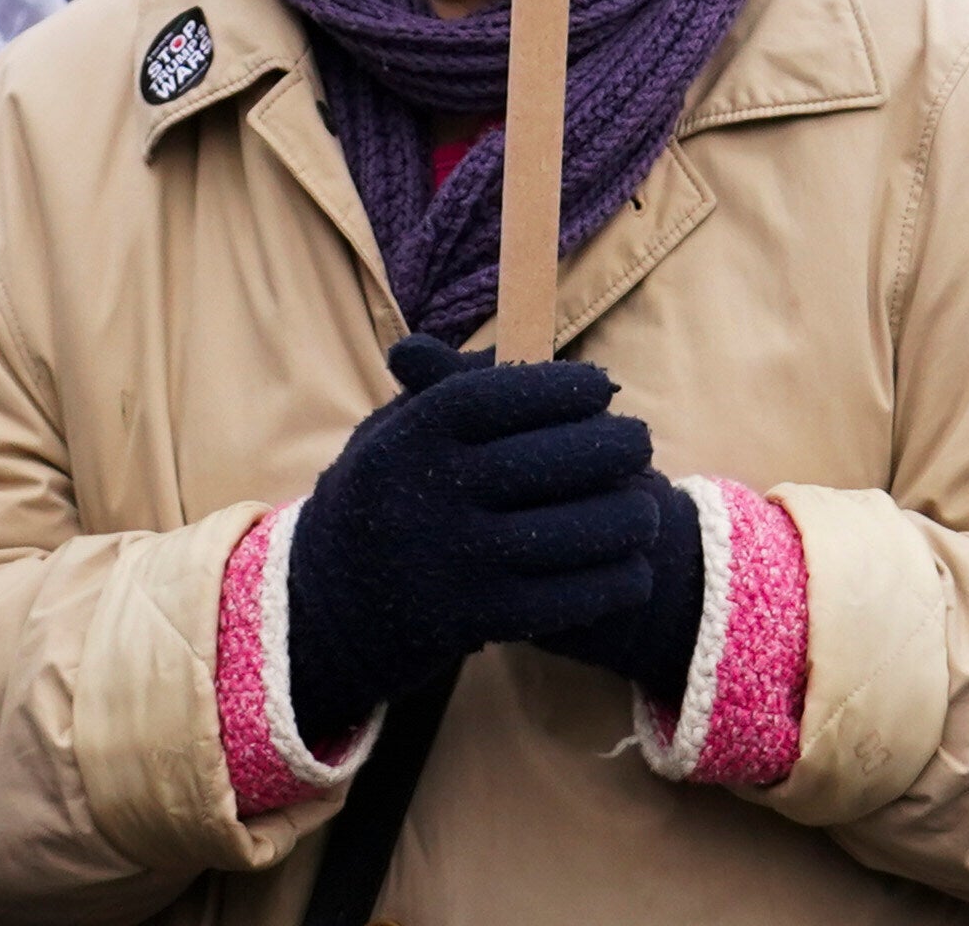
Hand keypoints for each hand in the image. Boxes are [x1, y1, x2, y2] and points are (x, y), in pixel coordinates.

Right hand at [279, 334, 662, 742]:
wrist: (322, 608)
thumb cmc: (378, 499)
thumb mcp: (391, 432)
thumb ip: (452, 389)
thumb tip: (529, 348)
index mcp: (412, 435)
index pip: (500, 395)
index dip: (561, 387)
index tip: (603, 385)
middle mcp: (431, 492)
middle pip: (550, 461)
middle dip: (613, 448)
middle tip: (641, 441)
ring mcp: (453, 560)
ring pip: (570, 533)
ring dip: (625, 519)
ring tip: (646, 509)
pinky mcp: (472, 619)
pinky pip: (563, 600)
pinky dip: (610, 584)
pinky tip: (632, 570)